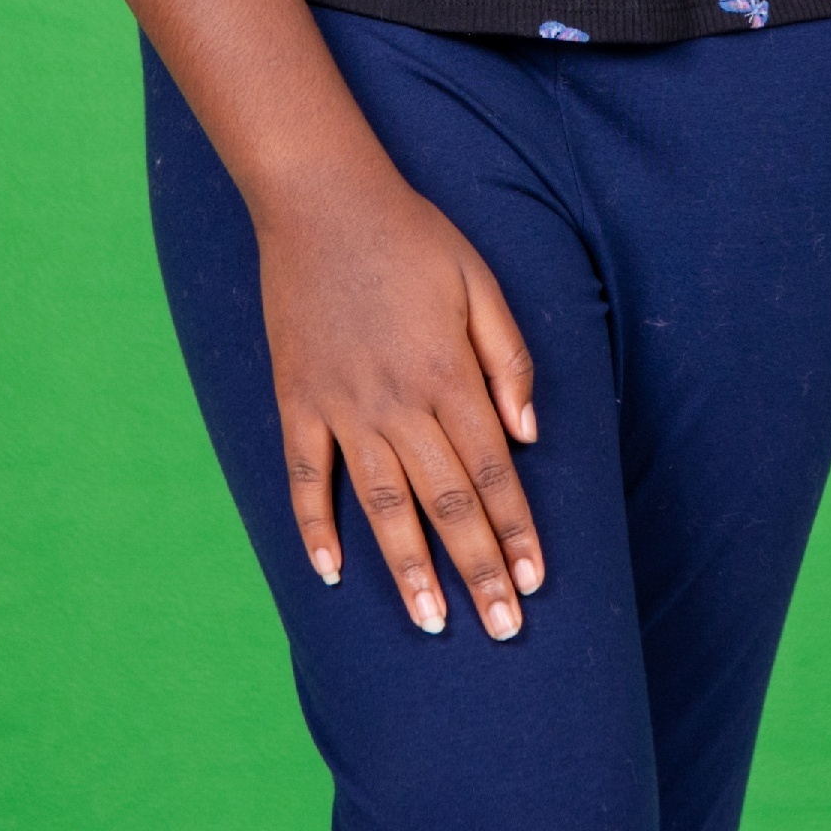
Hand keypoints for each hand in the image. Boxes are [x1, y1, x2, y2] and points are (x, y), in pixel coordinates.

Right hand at [255, 172, 547, 640]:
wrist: (320, 199)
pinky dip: (316, 528)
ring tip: (432, 624)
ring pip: (382, 506)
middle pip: (446, 504)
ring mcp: (341, 407)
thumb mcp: (480, 279)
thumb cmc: (411, 236)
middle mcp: (398, 403)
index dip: (516, 532)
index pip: (494, 474)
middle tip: (502, 630)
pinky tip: (331, 574)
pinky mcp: (297, 401)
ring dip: (409, 570)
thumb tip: (529, 434)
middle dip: (478, 571)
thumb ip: (508, 357)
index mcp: (449, 375)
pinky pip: (305, 478)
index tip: (533, 583)